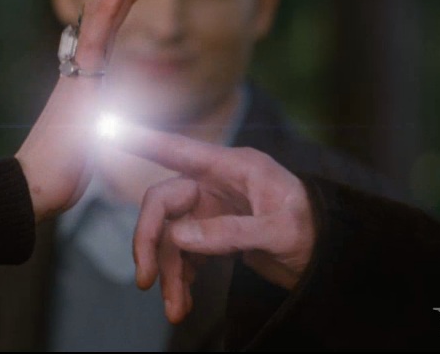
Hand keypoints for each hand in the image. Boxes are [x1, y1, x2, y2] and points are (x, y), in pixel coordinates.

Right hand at [16, 0, 146, 222]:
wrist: (35, 186)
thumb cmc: (58, 172)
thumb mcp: (88, 140)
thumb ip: (96, 123)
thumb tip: (101, 122)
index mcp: (85, 79)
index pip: (106, 29)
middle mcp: (80, 69)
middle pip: (102, 13)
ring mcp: (79, 73)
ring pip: (100, 16)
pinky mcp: (79, 82)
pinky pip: (96, 36)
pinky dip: (107, 7)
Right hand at [111, 125, 316, 322]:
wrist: (331, 258)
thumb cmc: (314, 231)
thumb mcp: (279, 232)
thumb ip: (230, 232)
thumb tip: (177, 238)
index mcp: (233, 168)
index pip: (178, 150)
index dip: (141, 141)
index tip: (107, 131)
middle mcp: (215, 184)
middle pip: (162, 204)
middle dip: (150, 242)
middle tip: (145, 279)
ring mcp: (211, 209)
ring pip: (169, 236)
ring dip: (167, 273)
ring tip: (174, 309)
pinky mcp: (212, 233)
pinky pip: (183, 254)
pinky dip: (179, 280)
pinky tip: (182, 303)